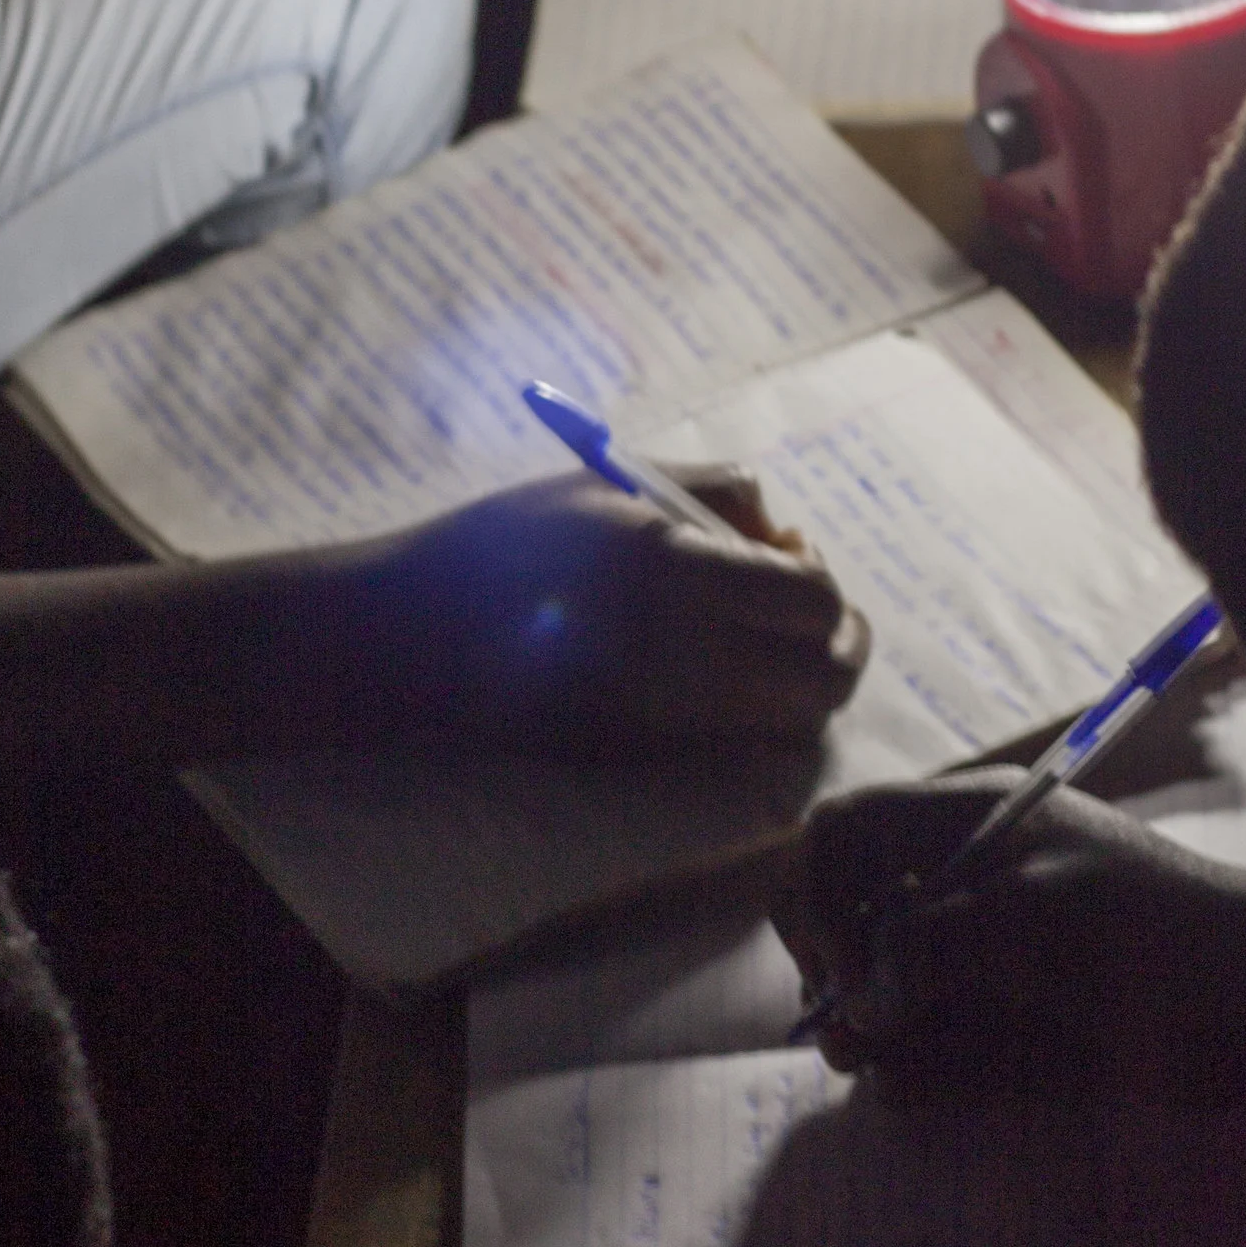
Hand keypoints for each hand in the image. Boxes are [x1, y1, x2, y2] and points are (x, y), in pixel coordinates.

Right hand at [394, 468, 869, 747]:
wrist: (408, 635)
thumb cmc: (509, 539)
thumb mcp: (614, 484)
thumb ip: (720, 493)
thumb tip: (793, 538)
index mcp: (671, 568)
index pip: (813, 601)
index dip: (825, 584)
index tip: (798, 559)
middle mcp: (675, 655)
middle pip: (823, 680)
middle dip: (837, 648)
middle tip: (813, 618)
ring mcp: (658, 721)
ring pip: (790, 726)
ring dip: (801, 688)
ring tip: (768, 648)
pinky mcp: (636, 763)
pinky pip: (735, 748)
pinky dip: (752, 718)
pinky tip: (717, 677)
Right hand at [778, 774, 1238, 1097]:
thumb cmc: (1165, 939)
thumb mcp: (1038, 922)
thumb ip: (933, 946)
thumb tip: (860, 1003)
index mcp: (970, 823)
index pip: (842, 834)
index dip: (817, 896)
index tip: (850, 973)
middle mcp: (966, 881)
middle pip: (848, 912)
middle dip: (831, 971)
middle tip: (851, 1038)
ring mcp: (989, 953)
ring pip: (883, 985)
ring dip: (864, 1028)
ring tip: (879, 1069)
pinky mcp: (1015, 1021)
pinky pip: (933, 1043)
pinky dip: (911, 1070)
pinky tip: (918, 1088)